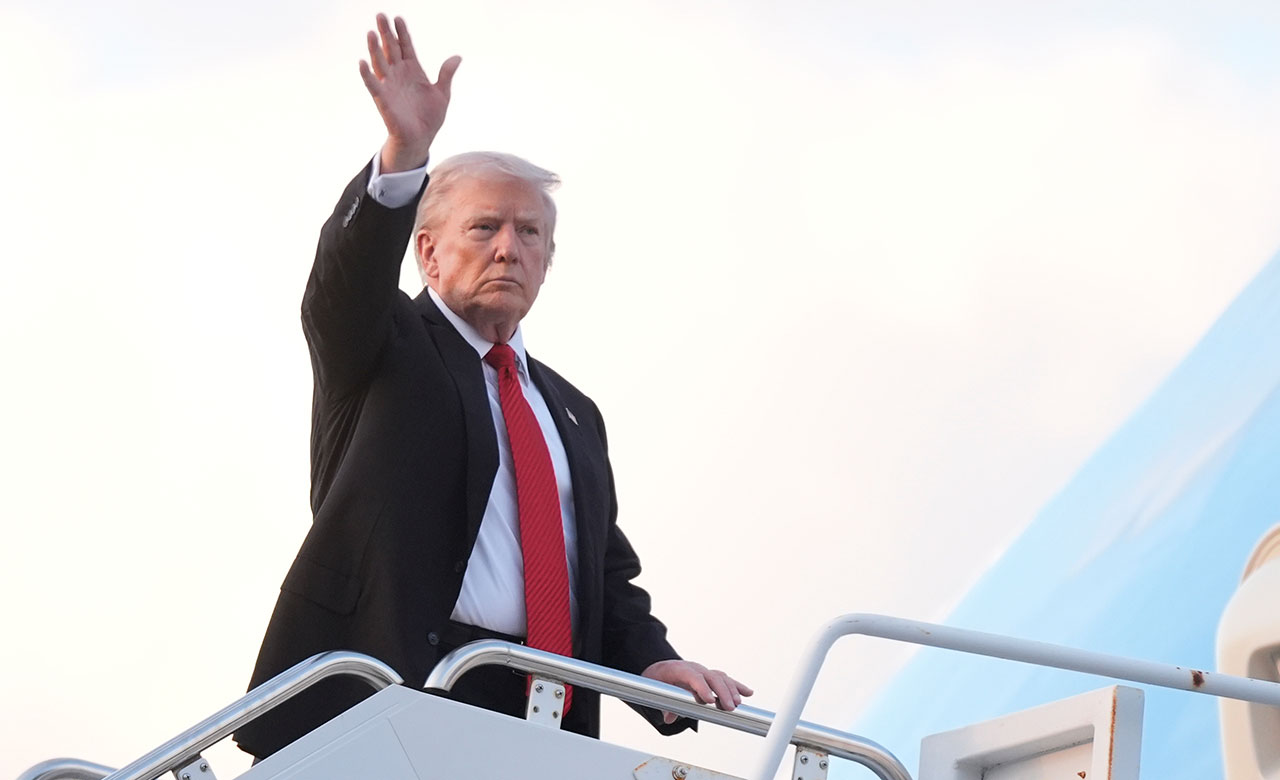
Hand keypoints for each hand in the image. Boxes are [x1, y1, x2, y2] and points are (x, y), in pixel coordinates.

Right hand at [358, 13, 461, 172]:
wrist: (421, 139)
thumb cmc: (430, 117)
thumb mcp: (442, 94)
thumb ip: (446, 75)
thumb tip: (457, 57)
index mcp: (413, 71)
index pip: (406, 47)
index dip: (402, 33)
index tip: (398, 18)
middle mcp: (399, 74)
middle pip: (390, 49)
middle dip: (386, 33)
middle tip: (380, 15)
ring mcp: (390, 86)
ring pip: (380, 63)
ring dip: (375, 48)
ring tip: (371, 32)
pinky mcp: (383, 100)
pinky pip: (373, 85)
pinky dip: (367, 75)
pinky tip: (362, 62)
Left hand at [642, 659, 754, 723]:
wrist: (660, 668)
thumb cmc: (658, 679)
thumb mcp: (656, 689)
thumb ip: (665, 704)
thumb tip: (669, 717)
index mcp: (679, 669)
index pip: (693, 675)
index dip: (702, 687)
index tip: (710, 701)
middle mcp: (694, 667)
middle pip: (711, 676)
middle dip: (722, 692)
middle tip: (729, 707)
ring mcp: (703, 671)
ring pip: (720, 677)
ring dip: (731, 690)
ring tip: (737, 704)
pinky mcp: (710, 676)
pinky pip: (725, 680)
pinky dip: (737, 686)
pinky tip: (748, 693)